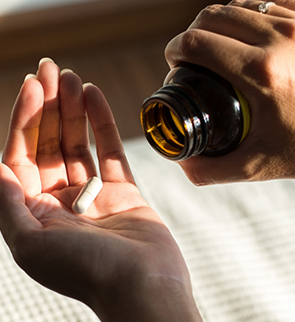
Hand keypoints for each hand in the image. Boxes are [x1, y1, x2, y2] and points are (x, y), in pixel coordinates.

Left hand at [0, 59, 189, 309]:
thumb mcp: (30, 244)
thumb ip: (7, 206)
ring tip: (72, 76)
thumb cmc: (86, 272)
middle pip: (50, 146)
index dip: (25, 121)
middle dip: (48, 107)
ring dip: (73, 110)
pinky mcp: (123, 192)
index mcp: (35, 214)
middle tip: (50, 68)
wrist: (142, 290)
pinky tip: (94, 96)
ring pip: (78, 145)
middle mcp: (60, 203)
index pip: (22, 157)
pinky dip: (102, 125)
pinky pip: (109, 153)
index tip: (31, 86)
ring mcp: (92, 196)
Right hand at [165, 0, 294, 184]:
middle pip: (213, 17)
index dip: (175, 50)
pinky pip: (267, 4)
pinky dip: (248, 16)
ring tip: (215, 48)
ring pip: (239, 5)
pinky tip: (246, 38)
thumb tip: (180, 161)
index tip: (174, 62)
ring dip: (218, 24)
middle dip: (191, 35)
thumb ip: (209, 169)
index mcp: (260, 73)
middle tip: (190, 58)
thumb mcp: (254, 166)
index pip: (197, 43)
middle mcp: (282, 39)